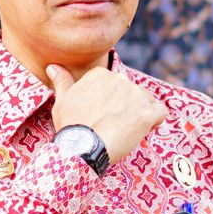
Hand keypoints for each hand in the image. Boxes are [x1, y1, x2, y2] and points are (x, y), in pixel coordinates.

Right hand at [47, 65, 167, 165]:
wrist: (83, 146)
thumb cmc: (71, 125)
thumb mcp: (62, 100)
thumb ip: (62, 81)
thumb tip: (52, 66)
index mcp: (102, 74)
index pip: (113, 84)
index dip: (111, 101)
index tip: (103, 114)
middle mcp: (121, 79)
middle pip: (130, 92)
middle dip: (125, 106)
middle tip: (112, 125)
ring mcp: (136, 96)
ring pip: (146, 101)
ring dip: (139, 113)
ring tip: (125, 130)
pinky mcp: (147, 114)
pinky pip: (160, 112)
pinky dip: (155, 120)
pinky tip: (144, 129)